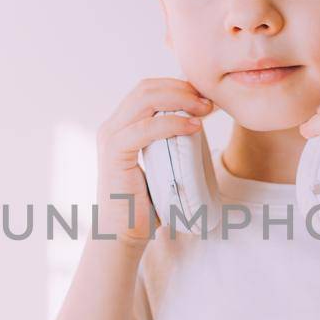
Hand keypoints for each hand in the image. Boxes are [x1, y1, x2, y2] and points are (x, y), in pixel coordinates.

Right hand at [95, 78, 213, 246]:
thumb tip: (197, 124)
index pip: (148, 90)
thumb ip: (167, 142)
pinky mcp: (115, 153)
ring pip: (145, 99)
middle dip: (181, 88)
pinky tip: (193, 127)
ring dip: (180, 99)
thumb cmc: (144, 202)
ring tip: (204, 110)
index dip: (177, 86)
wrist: (122, 233)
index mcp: (120, 125)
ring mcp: (111, 137)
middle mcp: (112, 126)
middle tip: (208, 101)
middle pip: (147, 87)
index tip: (205, 96)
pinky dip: (172, 123)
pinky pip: (146, 128)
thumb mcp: (159, 163)